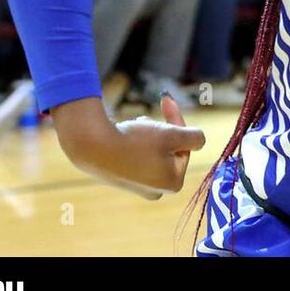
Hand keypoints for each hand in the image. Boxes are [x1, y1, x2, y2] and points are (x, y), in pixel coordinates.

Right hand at [53, 95, 205, 198]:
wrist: (90, 147)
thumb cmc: (135, 141)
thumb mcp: (172, 134)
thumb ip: (195, 137)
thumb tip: (199, 140)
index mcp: (173, 182)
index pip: (186, 145)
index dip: (177, 122)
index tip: (166, 101)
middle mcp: (157, 190)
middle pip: (170, 150)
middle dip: (162, 130)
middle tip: (145, 118)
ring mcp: (138, 186)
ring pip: (153, 150)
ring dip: (148, 133)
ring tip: (133, 126)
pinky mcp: (122, 179)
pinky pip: (136, 156)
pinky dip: (134, 142)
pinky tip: (123, 134)